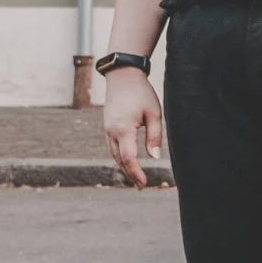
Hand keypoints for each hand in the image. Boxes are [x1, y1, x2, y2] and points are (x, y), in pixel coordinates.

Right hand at [102, 68, 164, 187]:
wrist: (122, 76)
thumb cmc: (141, 93)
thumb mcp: (154, 113)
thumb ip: (154, 136)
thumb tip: (154, 157)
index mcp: (123, 129)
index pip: (129, 158)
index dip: (136, 173)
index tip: (144, 184)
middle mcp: (111, 132)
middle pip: (119, 160)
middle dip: (130, 174)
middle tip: (141, 186)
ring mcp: (107, 129)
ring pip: (114, 155)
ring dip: (124, 167)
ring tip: (135, 178)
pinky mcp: (107, 126)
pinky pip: (112, 147)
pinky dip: (119, 157)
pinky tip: (127, 162)